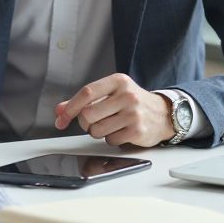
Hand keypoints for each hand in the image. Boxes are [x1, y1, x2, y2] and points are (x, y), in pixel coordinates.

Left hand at [54, 74, 173, 147]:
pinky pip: (110, 140)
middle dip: (85, 123)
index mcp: (118, 81)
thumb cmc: (132, 102)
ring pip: (97, 130)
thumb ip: (84, 101)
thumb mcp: (110, 94)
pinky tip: (121, 131)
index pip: (86, 93)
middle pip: (88, 115)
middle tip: (93, 122)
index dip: (70, 107)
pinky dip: (111, 139)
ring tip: (111, 125)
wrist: (164, 114)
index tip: (61, 118)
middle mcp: (126, 95)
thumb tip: (59, 110)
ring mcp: (133, 114)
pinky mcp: (138, 131)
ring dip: (98, 132)